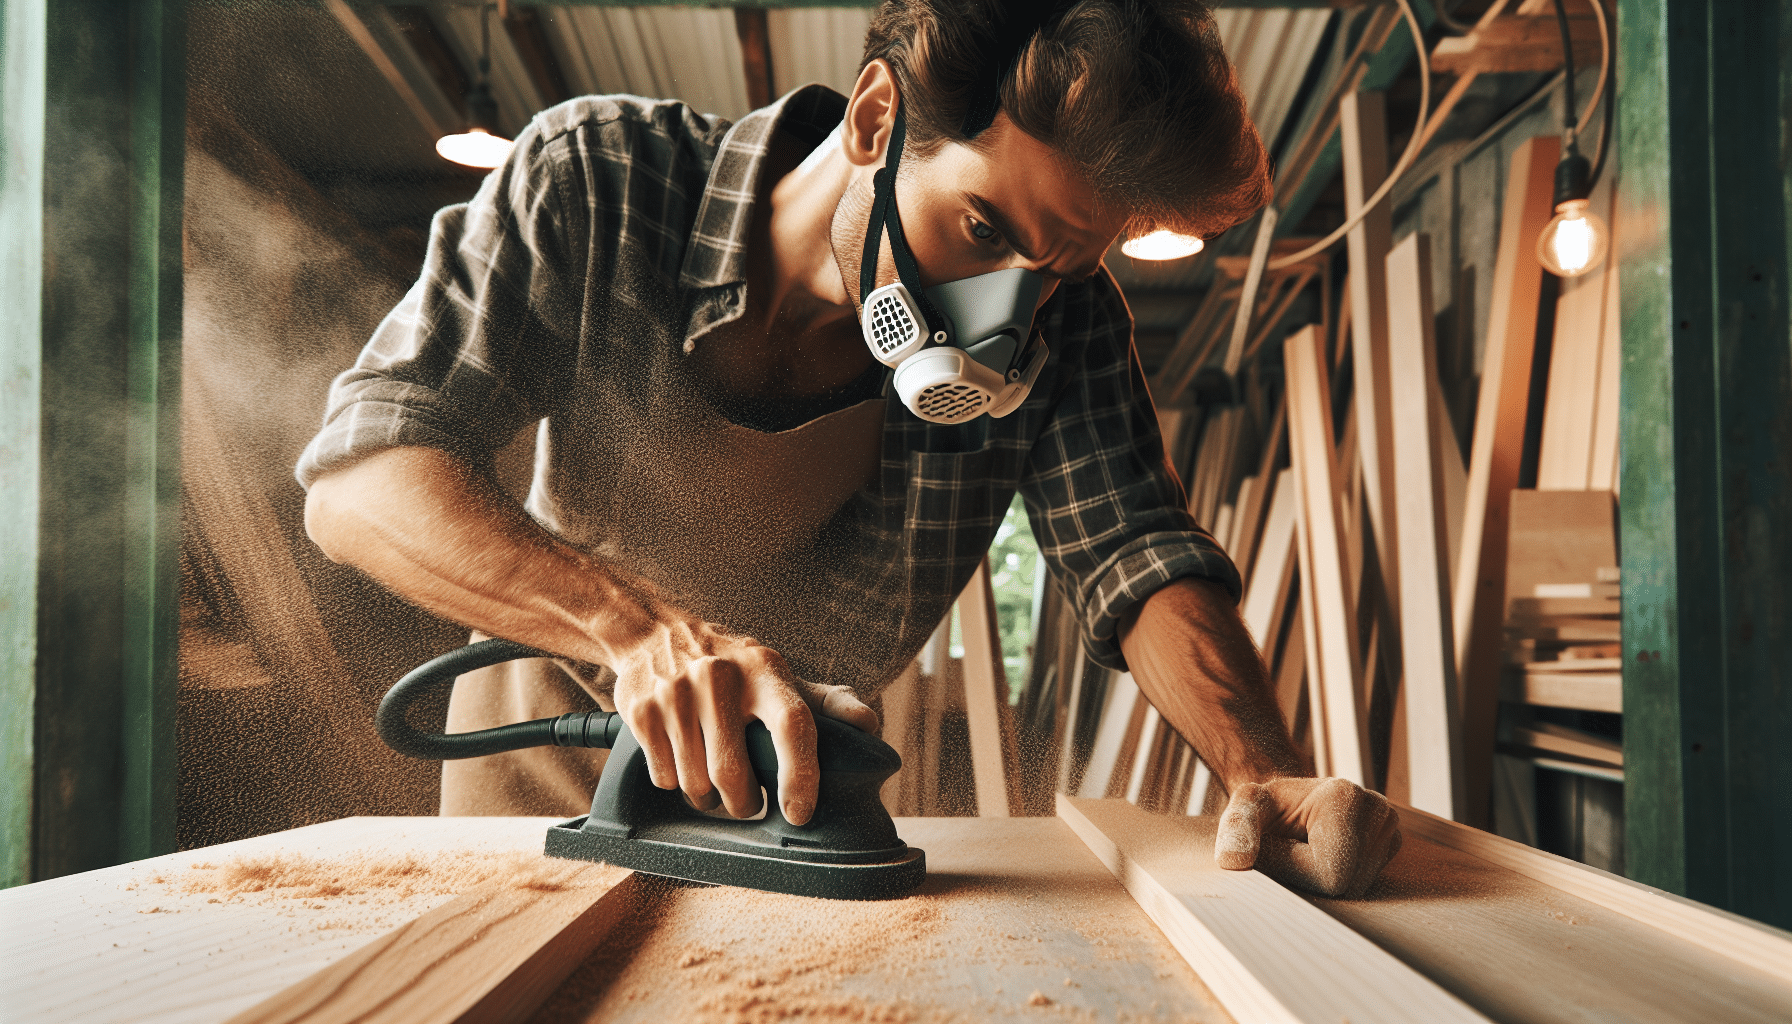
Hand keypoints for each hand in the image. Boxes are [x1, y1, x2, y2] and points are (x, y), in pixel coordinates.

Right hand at [609, 620, 877, 825]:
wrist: (654, 632)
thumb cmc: (733, 666)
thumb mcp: (778, 675)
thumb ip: (827, 703)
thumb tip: (869, 727)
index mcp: (765, 670)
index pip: (792, 724)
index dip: (800, 774)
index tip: (799, 814)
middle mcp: (721, 677)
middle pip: (733, 774)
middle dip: (743, 804)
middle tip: (748, 803)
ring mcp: (677, 693)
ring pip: (696, 784)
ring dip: (707, 799)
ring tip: (712, 781)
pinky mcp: (641, 710)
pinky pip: (664, 776)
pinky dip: (675, 782)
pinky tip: (681, 760)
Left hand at [1213, 777, 1402, 897]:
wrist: (1289, 799)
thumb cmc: (1266, 806)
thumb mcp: (1245, 808)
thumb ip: (1236, 828)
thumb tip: (1232, 861)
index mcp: (1346, 800)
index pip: (1330, 875)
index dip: (1295, 872)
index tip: (1278, 849)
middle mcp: (1379, 812)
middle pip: (1348, 885)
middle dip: (1310, 877)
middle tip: (1292, 850)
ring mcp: (1389, 828)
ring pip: (1356, 888)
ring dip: (1323, 878)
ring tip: (1308, 850)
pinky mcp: (1391, 843)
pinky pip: (1364, 882)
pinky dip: (1340, 876)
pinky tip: (1326, 855)